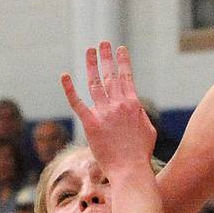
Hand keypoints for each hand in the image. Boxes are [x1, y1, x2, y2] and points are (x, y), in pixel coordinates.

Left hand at [61, 42, 156, 177]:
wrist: (130, 169)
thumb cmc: (141, 153)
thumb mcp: (149, 130)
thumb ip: (141, 116)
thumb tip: (136, 110)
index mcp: (133, 104)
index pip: (127, 77)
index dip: (122, 62)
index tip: (120, 49)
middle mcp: (118, 104)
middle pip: (110, 75)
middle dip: (106, 57)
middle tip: (102, 43)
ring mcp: (104, 113)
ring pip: (95, 83)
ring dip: (92, 65)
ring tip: (90, 51)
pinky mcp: (91, 123)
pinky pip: (78, 102)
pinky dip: (70, 88)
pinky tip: (64, 76)